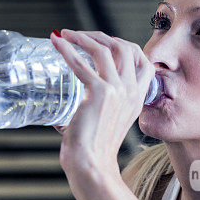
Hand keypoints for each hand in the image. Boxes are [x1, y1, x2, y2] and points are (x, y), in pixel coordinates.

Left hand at [50, 29, 154, 173]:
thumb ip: (95, 113)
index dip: (124, 45)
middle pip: (124, 47)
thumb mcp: (104, 125)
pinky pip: (81, 63)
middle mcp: (131, 91)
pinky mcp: (99, 93)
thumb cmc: (93, 150)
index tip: (103, 42)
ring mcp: (118, 90)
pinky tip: (56, 42)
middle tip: (79, 35)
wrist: (92, 165)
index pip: (143, 60)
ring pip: (104, 50)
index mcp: (137, 98)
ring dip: (83, 37)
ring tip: (66, 34)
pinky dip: (66, 49)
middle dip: (101, 36)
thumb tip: (66, 113)